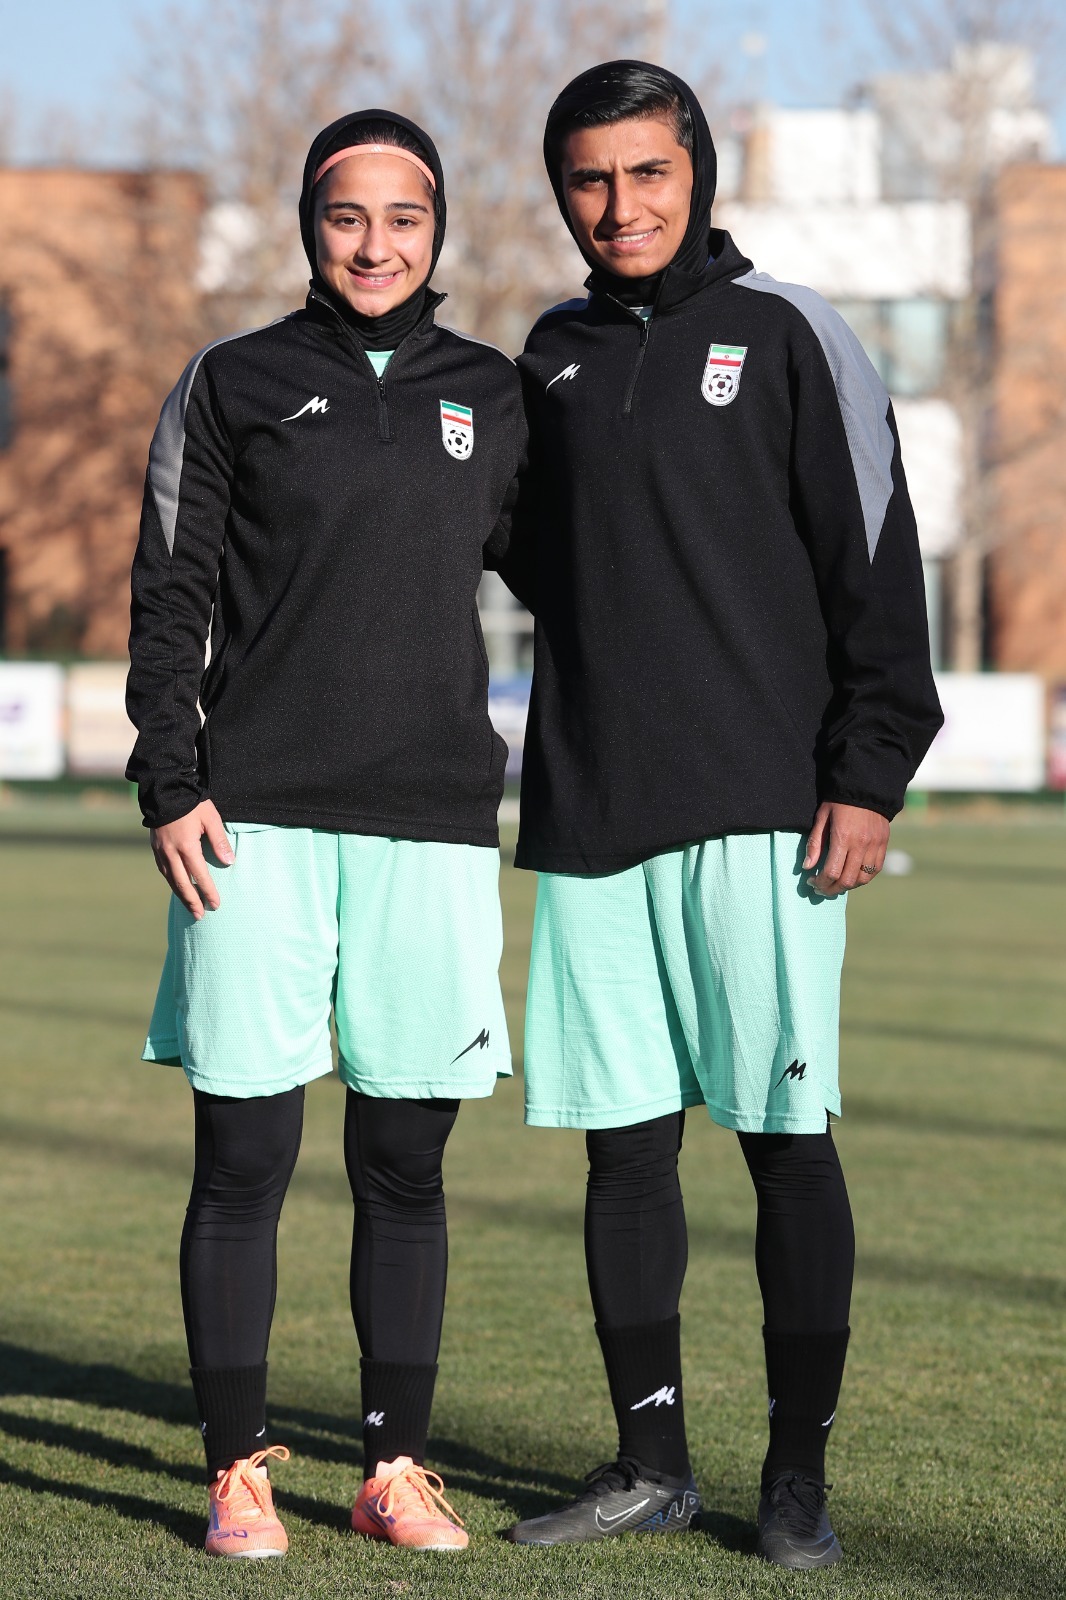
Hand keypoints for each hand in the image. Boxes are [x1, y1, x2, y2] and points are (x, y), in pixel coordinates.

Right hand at [150, 799, 233, 918]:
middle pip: (181, 883)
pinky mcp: (155, 847)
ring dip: (180, 895)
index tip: (216, 904)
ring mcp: (160, 851)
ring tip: (190, 907)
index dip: (208, 891)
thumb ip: (220, 841)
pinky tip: (178, 888)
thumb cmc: (192, 803)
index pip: (199, 875)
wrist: (164, 789)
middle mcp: (170, 852)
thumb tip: (229, 862)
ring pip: (170, 879)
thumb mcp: (211, 818)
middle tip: (200, 915)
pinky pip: (163, 870)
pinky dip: (171, 882)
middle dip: (191, 901)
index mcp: (186, 846)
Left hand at [803, 802, 888, 896]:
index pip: (831, 872)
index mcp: (843, 838)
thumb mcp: (821, 819)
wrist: (865, 788)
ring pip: (863, 879)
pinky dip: (863, 878)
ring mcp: (874, 846)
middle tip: (822, 888)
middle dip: (832, 889)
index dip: (820, 882)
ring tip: (836, 883)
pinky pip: (875, 870)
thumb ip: (815, 844)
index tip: (812, 882)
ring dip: (848, 886)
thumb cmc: (838, 803)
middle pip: (847, 880)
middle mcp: (861, 845)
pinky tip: (852, 876)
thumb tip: (807, 867)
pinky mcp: (883, 845)